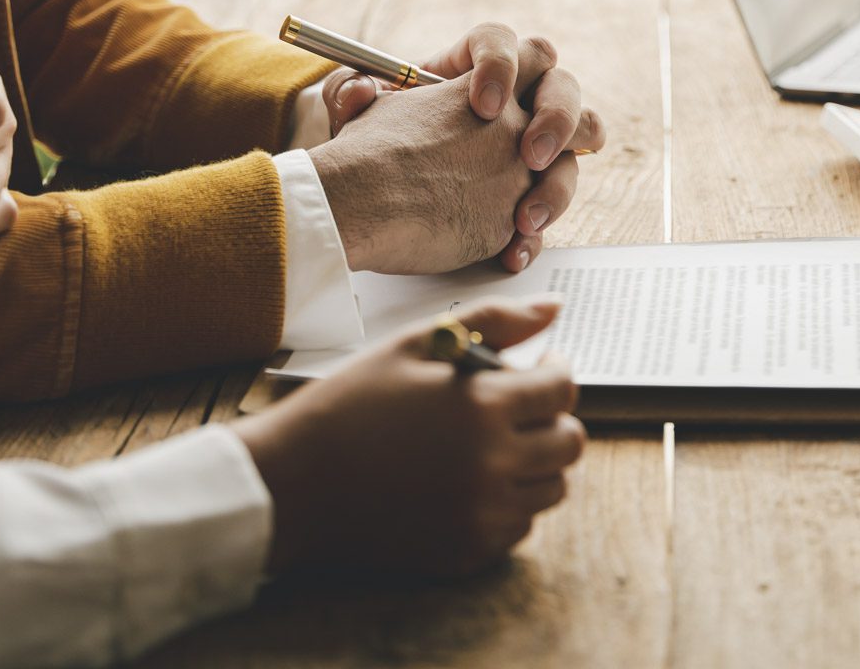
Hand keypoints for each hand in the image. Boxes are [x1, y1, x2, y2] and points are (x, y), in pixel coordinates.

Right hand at [235, 296, 583, 576]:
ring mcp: (482, 514)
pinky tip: (468, 481)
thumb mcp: (415, 345)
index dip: (556, 370)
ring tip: (491, 443)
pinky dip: (506, 503)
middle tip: (517, 407)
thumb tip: (555, 307)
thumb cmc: (348, 405)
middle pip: (569, 442)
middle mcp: (493, 464)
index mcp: (483, 406)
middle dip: (551, 417)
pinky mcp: (466, 552)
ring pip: (551, 487)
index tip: (538, 366)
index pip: (563, 388)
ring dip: (535, 461)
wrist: (290, 485)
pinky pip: (518, 527)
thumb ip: (494, 322)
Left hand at [319, 23, 604, 272]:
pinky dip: (534, 236)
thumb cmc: (365, 148)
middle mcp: (512, 105)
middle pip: (562, 88)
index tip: (482, 106)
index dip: (502, 67)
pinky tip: (510, 252)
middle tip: (529, 157)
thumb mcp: (351, 117)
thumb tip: (358, 90)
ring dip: (559, 183)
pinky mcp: (522, 198)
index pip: (506, 43)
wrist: (366, 203)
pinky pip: (548, 210)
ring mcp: (525, 151)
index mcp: (472, 72)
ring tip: (525, 218)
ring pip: (574, 151)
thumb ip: (350, 92)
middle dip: (557, 119)